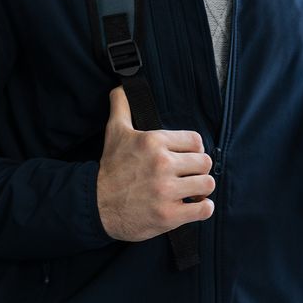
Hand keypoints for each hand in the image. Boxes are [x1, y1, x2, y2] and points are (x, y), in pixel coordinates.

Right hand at [96, 86, 214, 240]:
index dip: (194, 150)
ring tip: (191, 192)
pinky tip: (194, 206)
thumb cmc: (110, 169)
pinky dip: (203, 208)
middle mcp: (162, 164)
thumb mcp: (114, 132)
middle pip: (205, 162)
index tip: (186, 158)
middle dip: (198, 170)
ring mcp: (166, 191)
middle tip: (187, 176)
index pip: (196, 140)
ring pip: (207, 184)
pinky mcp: (169, 215)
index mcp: (154, 142)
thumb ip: (121, 106)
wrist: (94, 206)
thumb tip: (121, 86)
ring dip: (202, 189)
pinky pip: (204, 209)